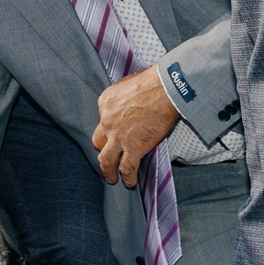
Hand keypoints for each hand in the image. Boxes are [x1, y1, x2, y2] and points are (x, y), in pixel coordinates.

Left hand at [93, 66, 179, 186]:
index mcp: (105, 103)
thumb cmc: (152, 82)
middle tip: (108, 157)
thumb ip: (122, 97)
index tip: (117, 132)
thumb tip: (127, 102)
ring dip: (108, 171)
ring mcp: (118, 136)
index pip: (102, 120)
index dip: (110, 127)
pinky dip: (127, 177)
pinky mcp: (133, 147)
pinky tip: (130, 182)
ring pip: (106, 160)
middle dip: (103, 149)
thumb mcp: (127, 84)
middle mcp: (107, 121)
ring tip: (112, 178)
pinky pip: (126, 168)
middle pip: (98, 141)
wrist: (166, 90)